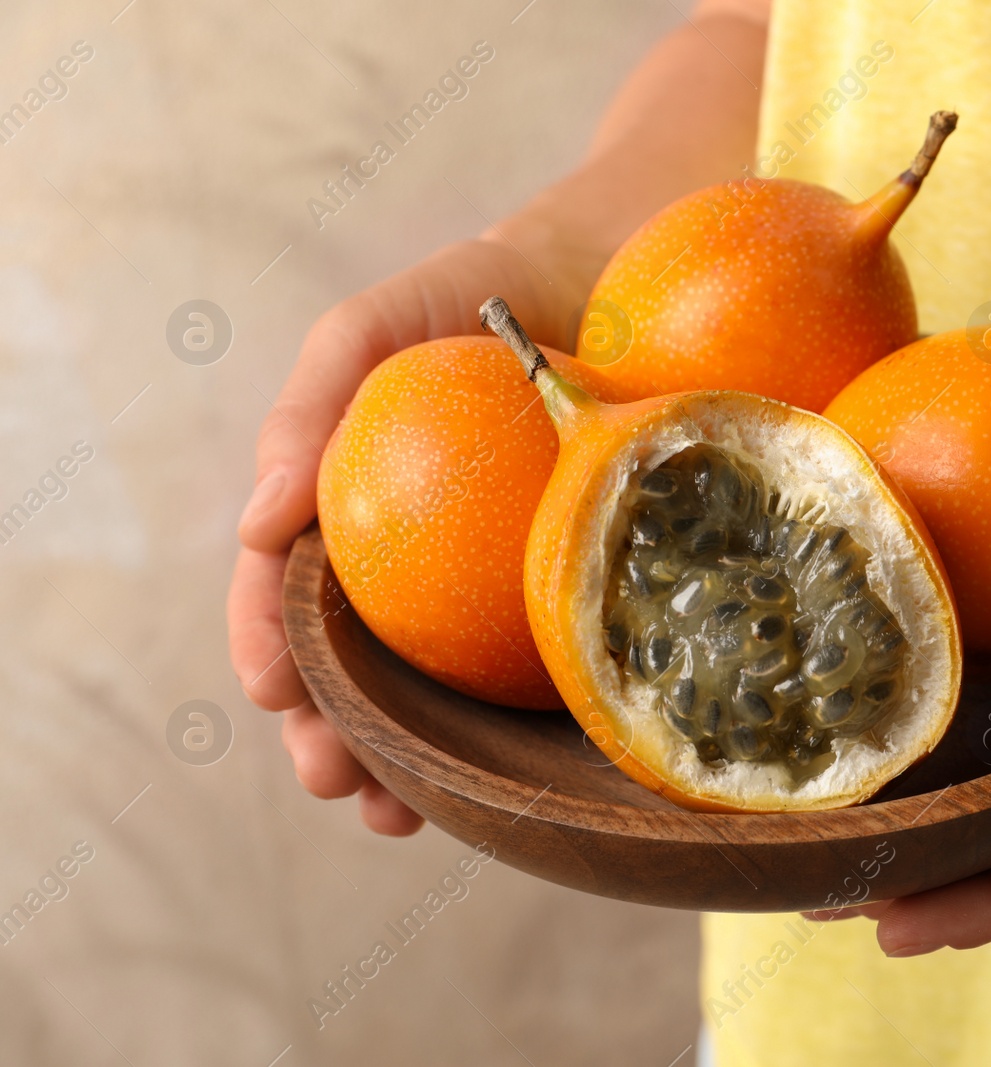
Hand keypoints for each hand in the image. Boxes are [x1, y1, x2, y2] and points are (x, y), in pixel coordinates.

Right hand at [228, 235, 582, 834]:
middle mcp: (398, 564)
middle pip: (345, 669)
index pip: (281, 594)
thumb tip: (255, 522)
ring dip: (402, 764)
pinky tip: (502, 782)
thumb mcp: (367, 335)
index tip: (272, 690)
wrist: (588, 288)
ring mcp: (472, 590)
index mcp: (338, 512)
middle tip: (333, 780)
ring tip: (396, 814)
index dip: (266, 646)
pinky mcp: (552, 597)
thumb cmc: (462, 304)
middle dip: (327, 736)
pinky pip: (519, 674)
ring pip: (424, 696)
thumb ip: (308, 411)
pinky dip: (500, 735)